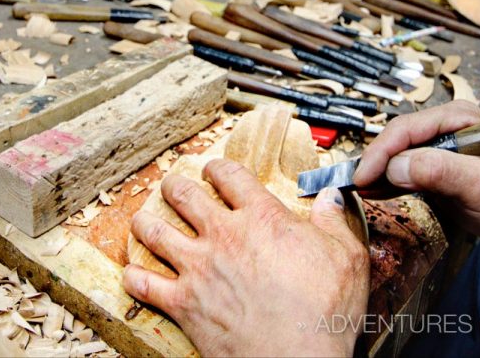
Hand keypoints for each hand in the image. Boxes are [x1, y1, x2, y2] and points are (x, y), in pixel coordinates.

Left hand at [123, 159, 369, 356]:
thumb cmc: (324, 311)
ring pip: (155, 232)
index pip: (230, 176)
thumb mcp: (346, 256)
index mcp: (262, 218)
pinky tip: (134, 274)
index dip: (219, 168)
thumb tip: (330, 197)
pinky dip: (135, 278)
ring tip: (144, 219)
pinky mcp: (183, 303)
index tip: (214, 170)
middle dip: (175, 186)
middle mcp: (224, 235)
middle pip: (184, 195)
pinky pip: (144, 284)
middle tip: (174, 186)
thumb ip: (333, 221)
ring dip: (146, 222)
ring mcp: (198, 268)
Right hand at [355, 101, 479, 239]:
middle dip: (374, 162)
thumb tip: (396, 165)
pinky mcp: (436, 163)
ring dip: (377, 172)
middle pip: (396, 138)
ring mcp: (439, 144)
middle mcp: (445, 125)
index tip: (363, 177)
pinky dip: (387, 180)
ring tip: (362, 190)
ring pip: (395, 153)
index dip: (380, 153)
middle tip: (357, 187)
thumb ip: (440, 170)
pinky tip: (376, 191)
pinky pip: (403, 167)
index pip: (405, 128)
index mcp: (457, 117)